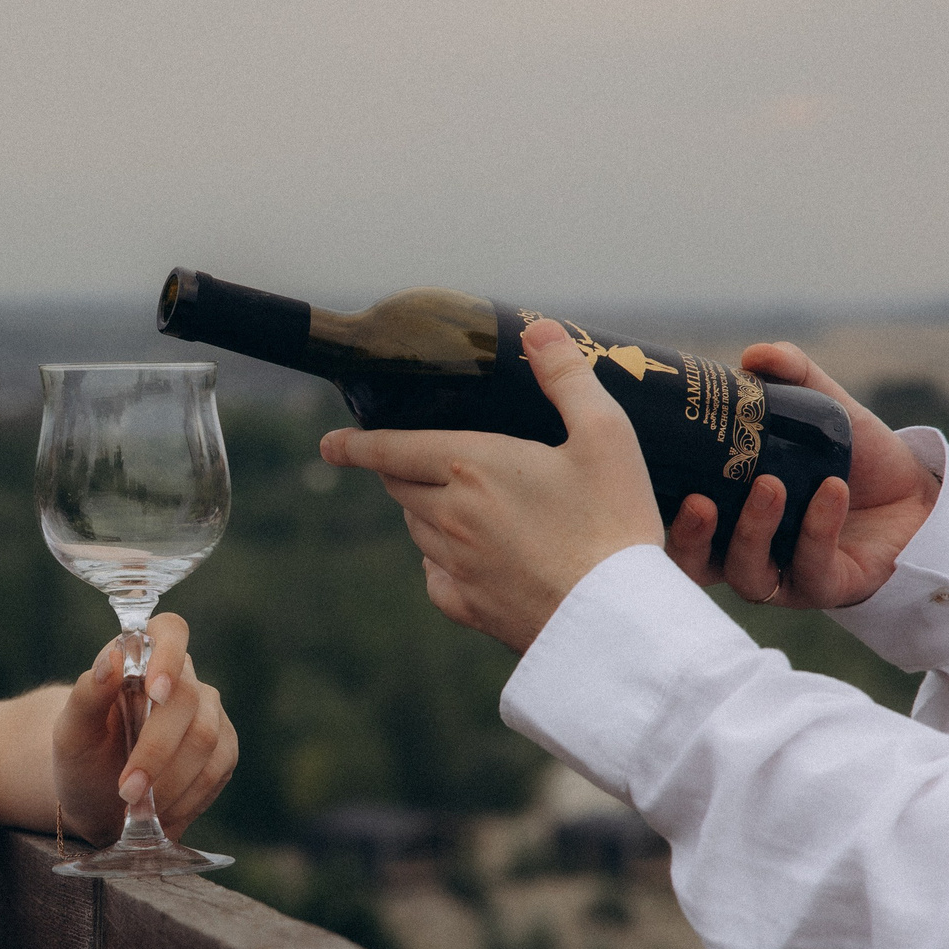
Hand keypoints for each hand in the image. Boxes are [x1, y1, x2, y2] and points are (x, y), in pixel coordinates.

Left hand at [52, 612, 237, 840]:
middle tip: (127, 791)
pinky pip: (217, 771)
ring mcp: (209, 713)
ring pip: (207, 740)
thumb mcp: (71, 733)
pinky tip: (161, 814)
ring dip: (171, 782)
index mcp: (140, 658)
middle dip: (156, 752)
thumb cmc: (82, 758)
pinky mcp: (224, 750)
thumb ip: (86, 695)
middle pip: (187, 700)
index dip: (168, 656)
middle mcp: (182, 678)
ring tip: (137, 811)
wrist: (98, 800)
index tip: (154, 691)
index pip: (169, 631)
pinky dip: (187, 798)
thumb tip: (110, 659)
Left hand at [320, 322, 663, 652]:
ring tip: (446, 501)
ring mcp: (456, 566)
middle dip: (398, 470)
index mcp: (472, 466)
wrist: (618, 618)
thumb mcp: (606, 435)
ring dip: (420, 510)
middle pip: (400, 487)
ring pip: (417, 530)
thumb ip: (567, 378)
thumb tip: (536, 330)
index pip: (392, 449)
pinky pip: (433, 579)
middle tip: (406, 460)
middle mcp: (451, 516)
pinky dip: (436, 562)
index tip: (330, 444)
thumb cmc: (615, 522)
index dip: (357, 445)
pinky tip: (455, 559)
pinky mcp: (470, 608)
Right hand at [662, 342, 940, 607]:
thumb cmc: (856, 458)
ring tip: (771, 485)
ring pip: (747, 574)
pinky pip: (812, 567)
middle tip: (698, 501)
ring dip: (753, 531)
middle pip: (694, 567)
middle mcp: (744, 554)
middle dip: (688, 540)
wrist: (919, 492)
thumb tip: (755, 356)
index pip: (673, 524)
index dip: (656, 511)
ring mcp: (783, 578)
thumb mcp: (821, 409)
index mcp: (725, 518)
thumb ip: (792, 377)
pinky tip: (831, 490)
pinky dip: (818, 527)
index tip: (650, 475)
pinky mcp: (826, 589)